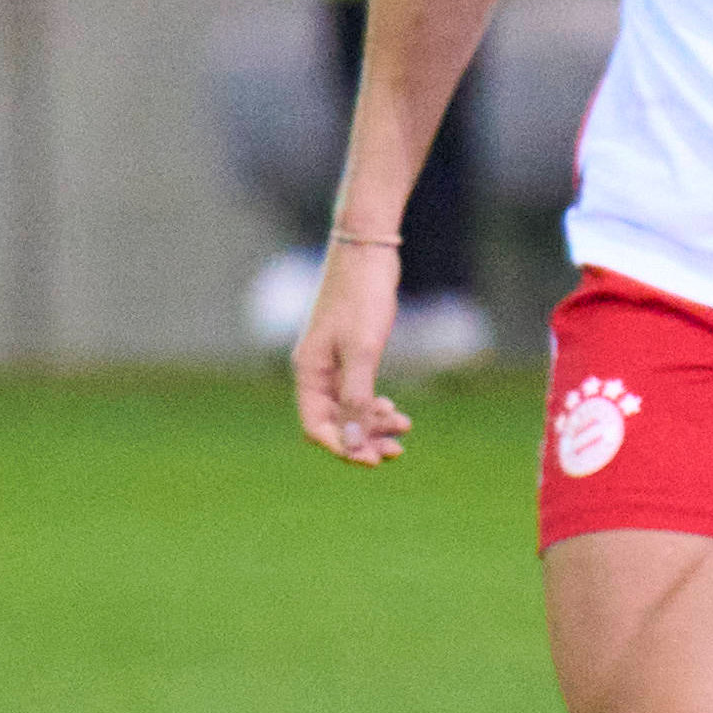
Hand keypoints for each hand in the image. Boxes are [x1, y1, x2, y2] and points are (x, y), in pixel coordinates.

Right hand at [293, 239, 411, 463]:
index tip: (371, 460)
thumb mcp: (362, 351)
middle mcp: (315, 371)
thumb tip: (351, 440)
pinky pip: (358, 392)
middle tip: (395, 452)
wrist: (368, 252)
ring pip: (348, 409)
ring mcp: (332, 363)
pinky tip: (397, 411)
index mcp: (308, 371)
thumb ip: (356, 397)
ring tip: (404, 428)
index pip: (316, 425)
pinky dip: (376, 406)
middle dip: (362, 439)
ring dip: (373, 424)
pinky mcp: (349, 353)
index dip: (342, 446)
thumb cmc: (361, 297)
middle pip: (333, 422)